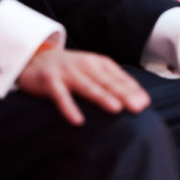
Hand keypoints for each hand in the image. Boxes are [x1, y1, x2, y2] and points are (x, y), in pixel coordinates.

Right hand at [17, 47, 149, 125]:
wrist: (34, 58)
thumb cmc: (69, 69)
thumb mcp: (91, 71)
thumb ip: (113, 83)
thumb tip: (142, 101)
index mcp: (96, 63)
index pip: (118, 76)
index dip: (132, 89)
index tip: (145, 104)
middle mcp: (83, 65)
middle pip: (105, 81)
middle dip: (122, 93)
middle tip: (138, 107)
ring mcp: (66, 72)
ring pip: (86, 86)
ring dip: (101, 96)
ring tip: (116, 108)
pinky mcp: (49, 81)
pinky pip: (60, 96)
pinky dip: (68, 107)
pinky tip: (78, 121)